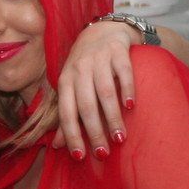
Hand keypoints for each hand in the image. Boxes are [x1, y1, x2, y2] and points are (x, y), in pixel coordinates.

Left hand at [53, 21, 136, 158]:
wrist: (102, 32)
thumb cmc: (85, 67)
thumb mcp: (72, 88)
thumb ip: (67, 116)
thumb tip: (57, 146)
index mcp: (65, 81)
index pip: (66, 112)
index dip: (72, 135)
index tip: (80, 157)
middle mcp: (79, 70)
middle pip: (86, 105)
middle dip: (94, 132)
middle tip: (103, 153)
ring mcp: (98, 59)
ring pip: (104, 92)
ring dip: (112, 117)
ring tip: (119, 138)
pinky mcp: (117, 51)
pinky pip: (122, 72)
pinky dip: (127, 89)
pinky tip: (131, 106)